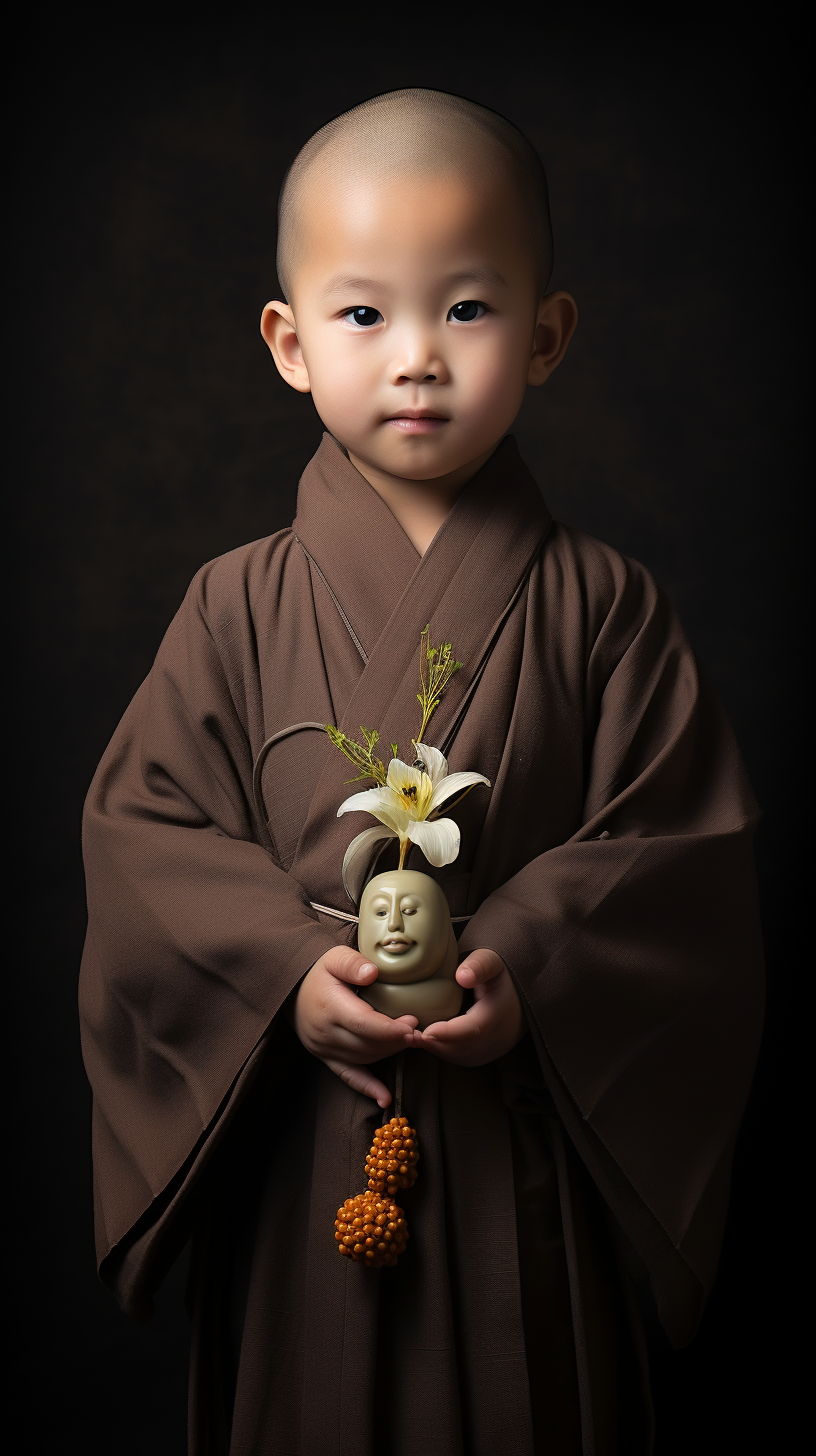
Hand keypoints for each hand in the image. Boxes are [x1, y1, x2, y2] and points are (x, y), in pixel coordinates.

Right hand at [291, 945, 418, 1105]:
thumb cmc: (319, 972)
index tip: (413, 1024)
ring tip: (411, 1042)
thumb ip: (353, 963)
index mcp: (329, 1007)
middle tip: (420, 1032)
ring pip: (364, 1058)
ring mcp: (325, 1049)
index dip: (390, 1028)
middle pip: (367, 1044)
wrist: (292, 991)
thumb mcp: (334, 957)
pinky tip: (385, 1098)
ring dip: (390, 1053)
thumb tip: (372, 973)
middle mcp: (325, 1032)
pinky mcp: (327, 1058)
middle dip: (396, 1040)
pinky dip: (368, 1088)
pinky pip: (349, 1077)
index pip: (363, 1023)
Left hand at [417, 949, 523, 1065]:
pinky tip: (427, 1036)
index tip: (425, 1031)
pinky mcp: (482, 1055)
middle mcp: (497, 1038)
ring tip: (413, 1034)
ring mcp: (490, 1050)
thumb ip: (479, 965)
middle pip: (462, 1048)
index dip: (447, 1034)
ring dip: (435, 1048)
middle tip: (408, 1033)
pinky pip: (459, 1057)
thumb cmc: (499, 976)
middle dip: (435, 1043)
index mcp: (498, 1014)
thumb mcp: (492, 962)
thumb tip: (462, 976)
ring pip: (458, 1055)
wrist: (518, 998)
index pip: (473, 1031)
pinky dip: (441, 1050)